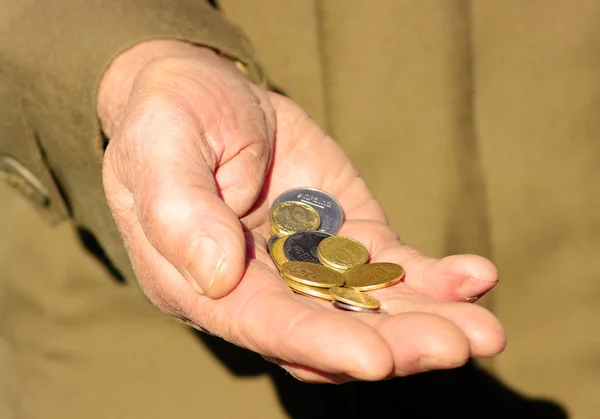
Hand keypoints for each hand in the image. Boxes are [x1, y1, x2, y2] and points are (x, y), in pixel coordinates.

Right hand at [100, 40, 504, 382]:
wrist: (206, 94)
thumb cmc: (168, 121)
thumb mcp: (159, 152)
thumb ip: (179, 213)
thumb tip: (218, 275)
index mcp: (205, 284)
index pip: (265, 326)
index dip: (320, 344)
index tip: (377, 359)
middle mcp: (262, 288)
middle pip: (331, 331)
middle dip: (395, 344)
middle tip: (459, 345)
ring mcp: (309, 265)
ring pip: (371, 309)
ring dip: (428, 321)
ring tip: (485, 332)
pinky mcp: (346, 237)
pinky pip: (391, 267)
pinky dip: (434, 278)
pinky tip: (474, 277)